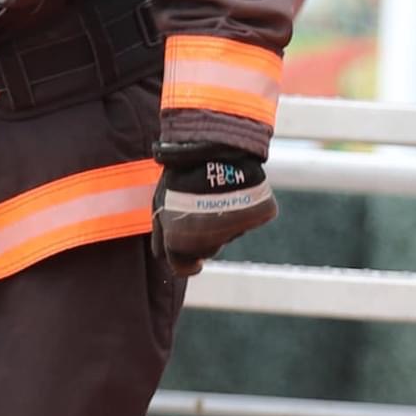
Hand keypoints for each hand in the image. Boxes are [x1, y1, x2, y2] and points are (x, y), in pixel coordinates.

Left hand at [150, 143, 277, 277]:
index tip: (187, 250)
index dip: (184, 259)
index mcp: (180, 244)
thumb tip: (166, 257)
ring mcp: (235, 230)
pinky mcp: (256, 216)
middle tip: (198, 207)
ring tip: (214, 192)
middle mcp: (208, 243)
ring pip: (226, 235)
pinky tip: (234, 189)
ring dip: (220, 220)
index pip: (183, 268)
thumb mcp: (158, 205)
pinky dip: (243, 207)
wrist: (209, 147)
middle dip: (201, 236)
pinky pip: (249, 217)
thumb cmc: (178, 175)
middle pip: (206, 251)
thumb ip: (161, 235)